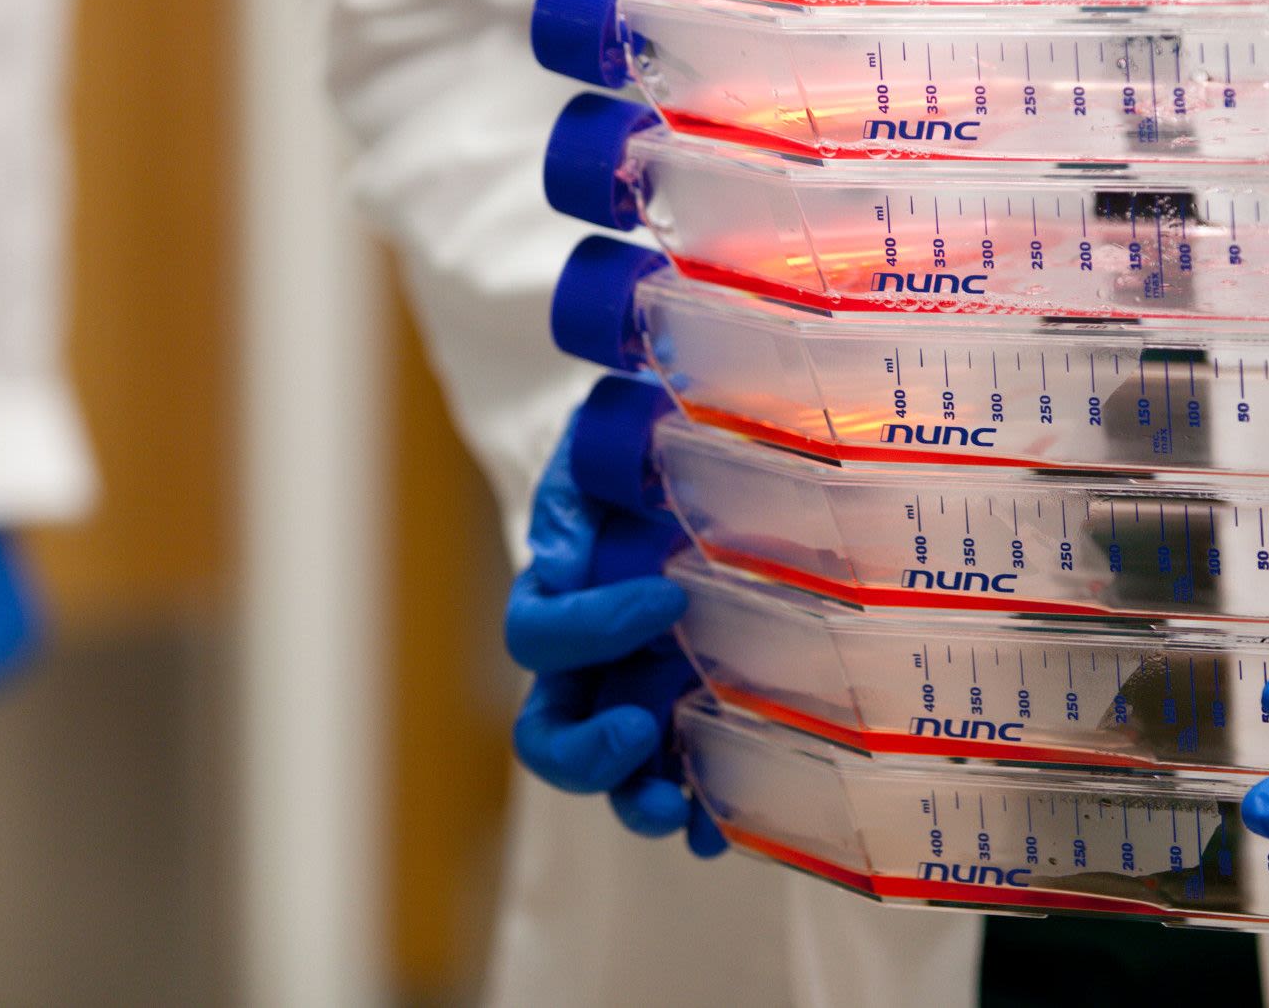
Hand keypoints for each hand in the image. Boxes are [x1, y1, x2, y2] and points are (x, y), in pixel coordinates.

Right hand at [505, 423, 723, 855]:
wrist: (686, 462)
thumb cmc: (640, 446)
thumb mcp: (608, 444)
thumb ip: (590, 476)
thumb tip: (578, 532)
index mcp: (558, 594)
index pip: (540, 636)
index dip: (591, 627)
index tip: (666, 593)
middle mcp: (587, 663)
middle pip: (550, 738)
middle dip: (588, 753)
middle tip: (637, 728)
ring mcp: (636, 695)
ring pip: (612, 778)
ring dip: (641, 800)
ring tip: (680, 810)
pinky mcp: (693, 711)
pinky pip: (685, 779)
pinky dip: (702, 812)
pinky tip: (728, 824)